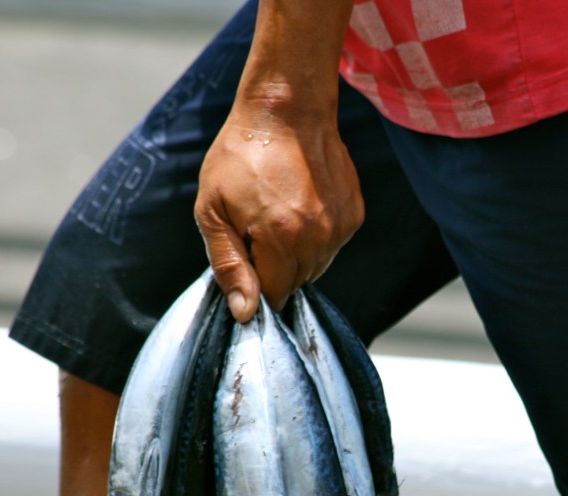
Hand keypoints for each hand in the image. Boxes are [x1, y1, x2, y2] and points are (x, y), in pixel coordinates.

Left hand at [195, 106, 363, 320]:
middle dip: (274, 269)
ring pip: (316, 267)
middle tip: (258, 231)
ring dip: (296, 254)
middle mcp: (318, 237)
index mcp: (281, 239)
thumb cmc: (241, 156)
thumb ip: (229, 264)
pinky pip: (333, 246)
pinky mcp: (354, 215)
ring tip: (279, 215)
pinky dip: (316, 237)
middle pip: (296, 284)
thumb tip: (246, 313)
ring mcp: (341, 226)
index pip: (273, 295)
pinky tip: (301, 206)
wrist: (286, 110)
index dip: (255, 285)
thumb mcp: (213, 209)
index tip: (247, 259)